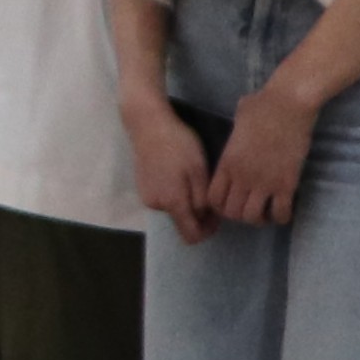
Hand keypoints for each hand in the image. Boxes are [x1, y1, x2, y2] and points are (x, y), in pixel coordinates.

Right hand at [121, 87, 219, 241]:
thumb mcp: (199, 171)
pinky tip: (177, 172)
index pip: (192, 235)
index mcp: (173, 203)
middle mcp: (156, 205)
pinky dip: (173, 193)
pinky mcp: (142, 186)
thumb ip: (202, 199)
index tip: (217, 215)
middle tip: (206, 190)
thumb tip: (204, 217)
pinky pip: (163, 198)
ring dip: (185, 201)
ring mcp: (146, 196)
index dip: (208, 231)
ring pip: (173, 209)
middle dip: (197, 213)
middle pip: (183, 221)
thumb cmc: (178, 145)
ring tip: (191, 178)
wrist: (148, 124)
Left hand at [208, 83, 318, 226]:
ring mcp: (264, 182)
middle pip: (231, 212)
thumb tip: (239, 136)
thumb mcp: (237, 123)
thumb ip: (234, 139)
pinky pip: (281, 213)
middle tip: (250, 208)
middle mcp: (242, 176)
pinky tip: (283, 208)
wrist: (288, 104)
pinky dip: (281, 216)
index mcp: (227, 162)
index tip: (230, 202)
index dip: (219, 206)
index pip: (213, 198)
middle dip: (239, 216)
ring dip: (259, 219)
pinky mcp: (287, 183)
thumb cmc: (260, 106)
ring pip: (253, 218)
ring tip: (266, 211)